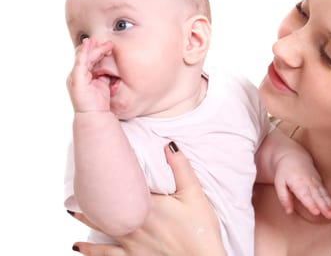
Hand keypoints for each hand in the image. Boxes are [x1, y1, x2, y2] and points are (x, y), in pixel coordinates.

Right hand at [67, 38, 112, 112]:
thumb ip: (104, 74)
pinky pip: (80, 63)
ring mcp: (75, 76)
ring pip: (83, 57)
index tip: (109, 45)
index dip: (97, 50)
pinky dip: (84, 52)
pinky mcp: (76, 79)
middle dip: (96, 47)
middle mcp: (76, 74)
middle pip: (85, 56)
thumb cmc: (99, 102)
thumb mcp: (104, 84)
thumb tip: (111, 66)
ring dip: (94, 48)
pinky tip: (89, 45)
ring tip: (104, 43)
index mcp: (82, 75)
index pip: (88, 59)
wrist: (95, 115)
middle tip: (109, 42)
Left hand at [70, 143, 226, 255]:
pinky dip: (90, 250)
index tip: (96, 161)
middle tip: (76, 185)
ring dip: (85, 219)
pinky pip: (105, 254)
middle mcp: (134, 223)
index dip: (110, 173)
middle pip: (107, 205)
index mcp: (148, 204)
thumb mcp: (195, 194)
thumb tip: (169, 145)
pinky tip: (78, 246)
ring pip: (101, 228)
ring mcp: (131, 242)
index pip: (125, 184)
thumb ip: (181, 168)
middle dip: (91, 195)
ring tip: (72, 211)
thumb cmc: (200, 230)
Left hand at [274, 153, 330, 218]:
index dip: (311, 204)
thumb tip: (289, 212)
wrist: (293, 156)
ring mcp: (315, 182)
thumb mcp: (279, 183)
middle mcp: (308, 183)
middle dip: (325, 207)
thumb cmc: (284, 171)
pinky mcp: (320, 183)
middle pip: (317, 196)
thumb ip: (283, 197)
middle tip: (330, 216)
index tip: (316, 212)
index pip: (305, 195)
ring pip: (324, 195)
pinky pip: (326, 193)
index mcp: (297, 183)